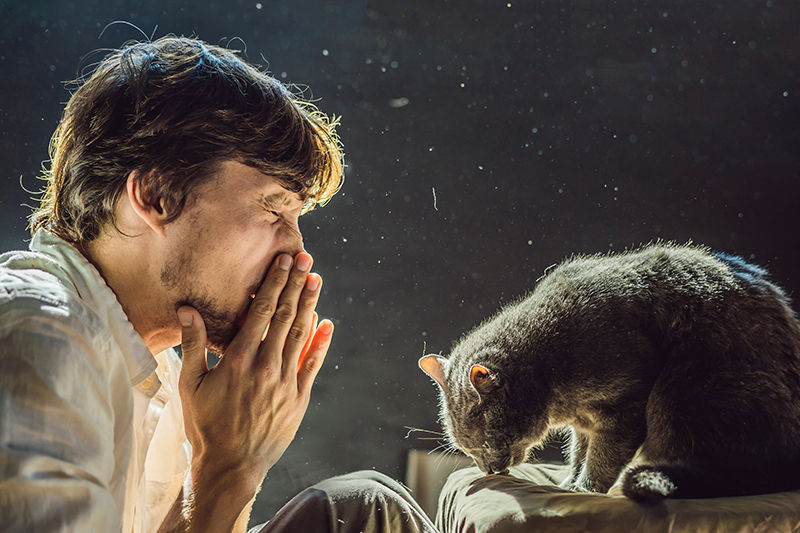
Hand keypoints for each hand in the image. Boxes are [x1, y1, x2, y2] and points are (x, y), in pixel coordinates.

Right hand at [177, 252, 333, 497]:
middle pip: (286, 316)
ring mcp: (285, 382)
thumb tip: (186, 309)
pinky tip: (328, 323)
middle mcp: (266, 365)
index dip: (275, 283)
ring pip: (301, 335)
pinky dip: (321, 342)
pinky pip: (312, 364)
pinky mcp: (298, 398)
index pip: (262, 311)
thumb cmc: (205, 425)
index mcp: (239, 359)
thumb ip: (192, 345)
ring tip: (316, 280)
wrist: (230, 466)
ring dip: (310, 305)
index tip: (284, 261)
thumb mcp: (191, 385)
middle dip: (296, 284)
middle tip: (306, 259)